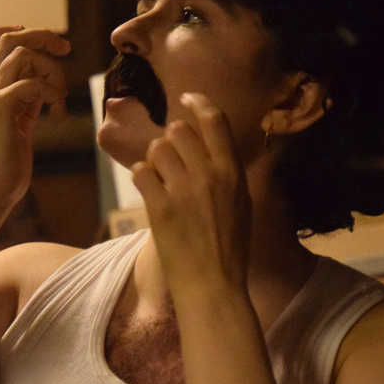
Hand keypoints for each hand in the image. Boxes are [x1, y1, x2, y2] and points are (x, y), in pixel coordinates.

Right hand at [0, 26, 68, 211]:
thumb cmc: (4, 167)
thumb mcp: (18, 126)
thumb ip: (26, 104)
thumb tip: (44, 87)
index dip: (12, 32)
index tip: (43, 44)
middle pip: (7, 38)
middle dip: (41, 36)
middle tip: (65, 49)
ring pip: (20, 53)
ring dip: (50, 69)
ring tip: (59, 97)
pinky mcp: (0, 110)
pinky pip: (29, 83)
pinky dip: (50, 91)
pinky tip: (56, 113)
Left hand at [131, 92, 251, 289]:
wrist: (213, 286)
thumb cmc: (229, 250)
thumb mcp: (241, 205)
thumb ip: (228, 173)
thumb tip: (214, 148)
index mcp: (233, 173)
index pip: (215, 121)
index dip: (197, 102)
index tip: (185, 97)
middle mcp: (209, 176)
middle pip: (179, 131)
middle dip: (170, 140)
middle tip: (170, 161)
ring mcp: (183, 191)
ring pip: (157, 148)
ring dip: (154, 160)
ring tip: (160, 180)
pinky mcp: (160, 208)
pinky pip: (141, 173)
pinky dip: (141, 178)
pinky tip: (149, 192)